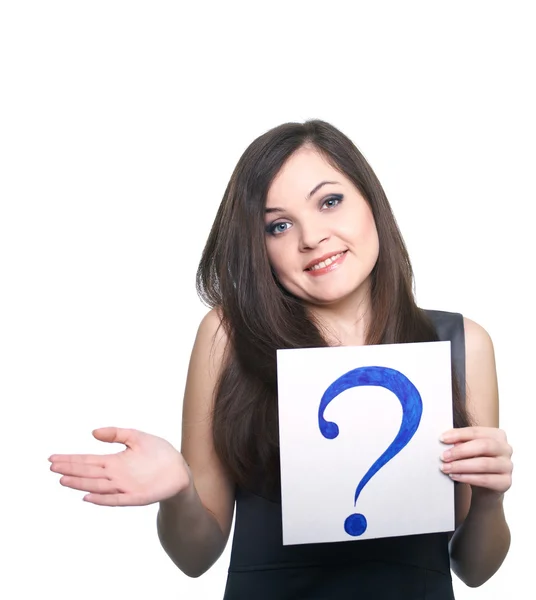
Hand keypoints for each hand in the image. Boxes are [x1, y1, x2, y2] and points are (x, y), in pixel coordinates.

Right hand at [49, 427, 190, 505]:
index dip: (71, 460)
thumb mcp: (138, 437)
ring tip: (63, 480)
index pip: (87, 461)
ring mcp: (124, 487)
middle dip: (70, 470)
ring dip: (80, 484)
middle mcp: (115, 475)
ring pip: (97, 486)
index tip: (53, 458)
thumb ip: (117, 434)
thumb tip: (92, 432)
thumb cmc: (159, 454)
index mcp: (114, 461)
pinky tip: (87, 497)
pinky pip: (115, 500)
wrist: (180, 470)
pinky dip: (101, 499)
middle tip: (51, 467)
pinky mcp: (135, 497)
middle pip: (88, 473)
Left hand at [440, 426, 512, 499]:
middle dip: (460, 451)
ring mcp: (508, 466)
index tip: (442, 439)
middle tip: (443, 456)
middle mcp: (506, 448)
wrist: (485, 488)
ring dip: (461, 466)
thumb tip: (448, 441)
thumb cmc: (475, 463)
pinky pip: (485, 479)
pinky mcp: (506, 482)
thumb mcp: (468, 450)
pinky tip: (455, 476)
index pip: (476, 432)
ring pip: (484, 464)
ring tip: (446, 468)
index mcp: (497, 435)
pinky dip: (467, 478)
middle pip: (483, 446)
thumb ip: (461, 442)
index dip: (458, 434)